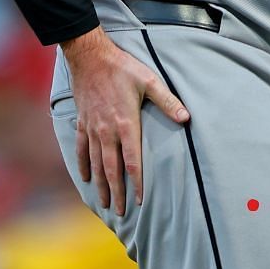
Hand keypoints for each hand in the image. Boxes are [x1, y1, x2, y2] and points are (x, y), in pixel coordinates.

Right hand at [64, 26, 190, 215]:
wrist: (89, 56)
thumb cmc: (122, 68)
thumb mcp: (149, 81)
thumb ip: (167, 101)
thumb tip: (186, 118)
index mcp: (125, 123)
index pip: (132, 161)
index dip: (136, 183)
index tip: (140, 200)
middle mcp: (107, 130)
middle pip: (112, 169)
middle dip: (117, 192)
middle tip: (121, 212)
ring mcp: (93, 128)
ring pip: (96, 163)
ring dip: (101, 184)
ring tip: (104, 203)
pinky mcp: (83, 122)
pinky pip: (82, 148)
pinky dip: (83, 164)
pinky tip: (85, 177)